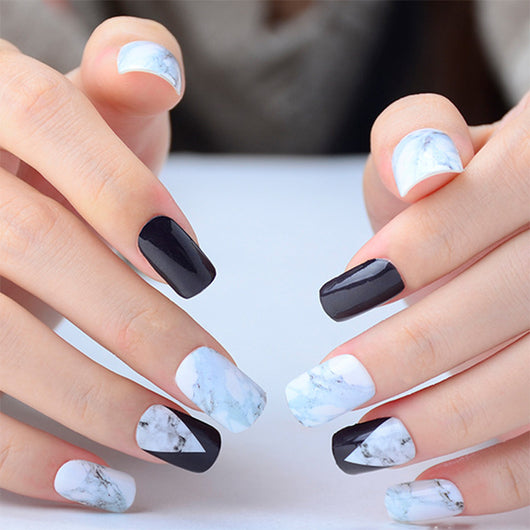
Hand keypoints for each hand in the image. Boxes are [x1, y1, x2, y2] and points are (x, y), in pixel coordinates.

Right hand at [0, 17, 265, 512]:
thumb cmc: (50, 151)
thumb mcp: (85, 107)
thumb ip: (122, 81)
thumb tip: (156, 68)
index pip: (45, 118)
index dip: (125, 193)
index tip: (201, 273)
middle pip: (33, 246)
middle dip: (140, 330)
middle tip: (225, 391)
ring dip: (93, 406)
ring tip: (181, 444)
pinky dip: (26, 456)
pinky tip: (98, 482)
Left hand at [286, 92, 528, 522]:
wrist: (505, 220)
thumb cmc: (461, 178)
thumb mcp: (431, 137)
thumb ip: (414, 136)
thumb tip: (420, 177)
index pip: (504, 190)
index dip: (426, 249)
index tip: (341, 297)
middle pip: (517, 298)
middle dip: (413, 355)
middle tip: (327, 391)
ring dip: (447, 425)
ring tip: (363, 447)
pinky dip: (499, 479)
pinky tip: (429, 496)